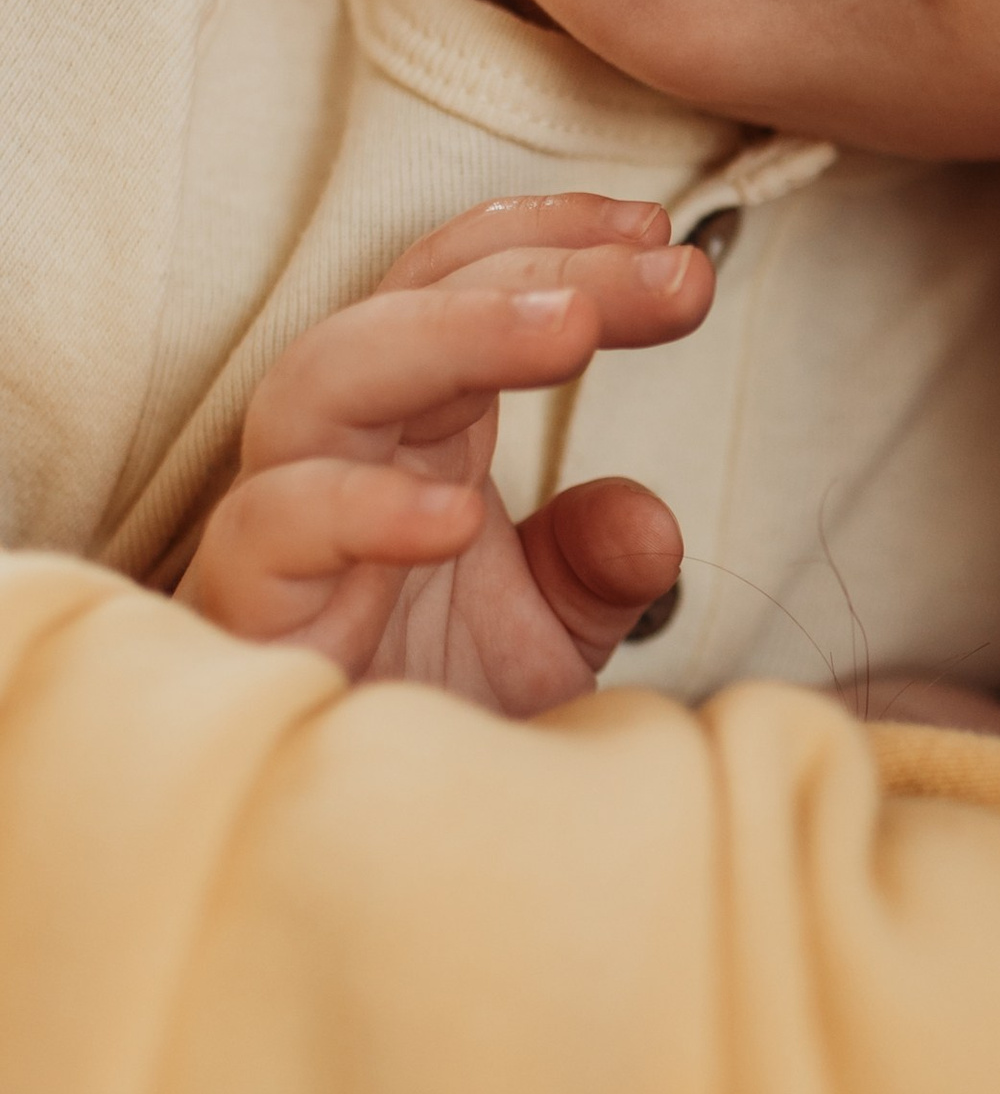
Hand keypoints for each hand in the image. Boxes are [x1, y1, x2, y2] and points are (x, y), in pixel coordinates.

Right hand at [177, 197, 710, 712]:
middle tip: (667, 271)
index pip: (466, 291)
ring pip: (320, 378)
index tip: (668, 237)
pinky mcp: (237, 609)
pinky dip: (359, 507)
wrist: (347, 856)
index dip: (559, 243)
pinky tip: (459, 516)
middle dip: (538, 270)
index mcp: (417, 437)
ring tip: (573, 330)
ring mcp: (279, 524)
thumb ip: (598, 568)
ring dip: (453, 337)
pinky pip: (271, 528)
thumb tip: (651, 519)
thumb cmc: (428, 723)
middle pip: (405, 308)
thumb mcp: (548, 643)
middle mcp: (340, 456)